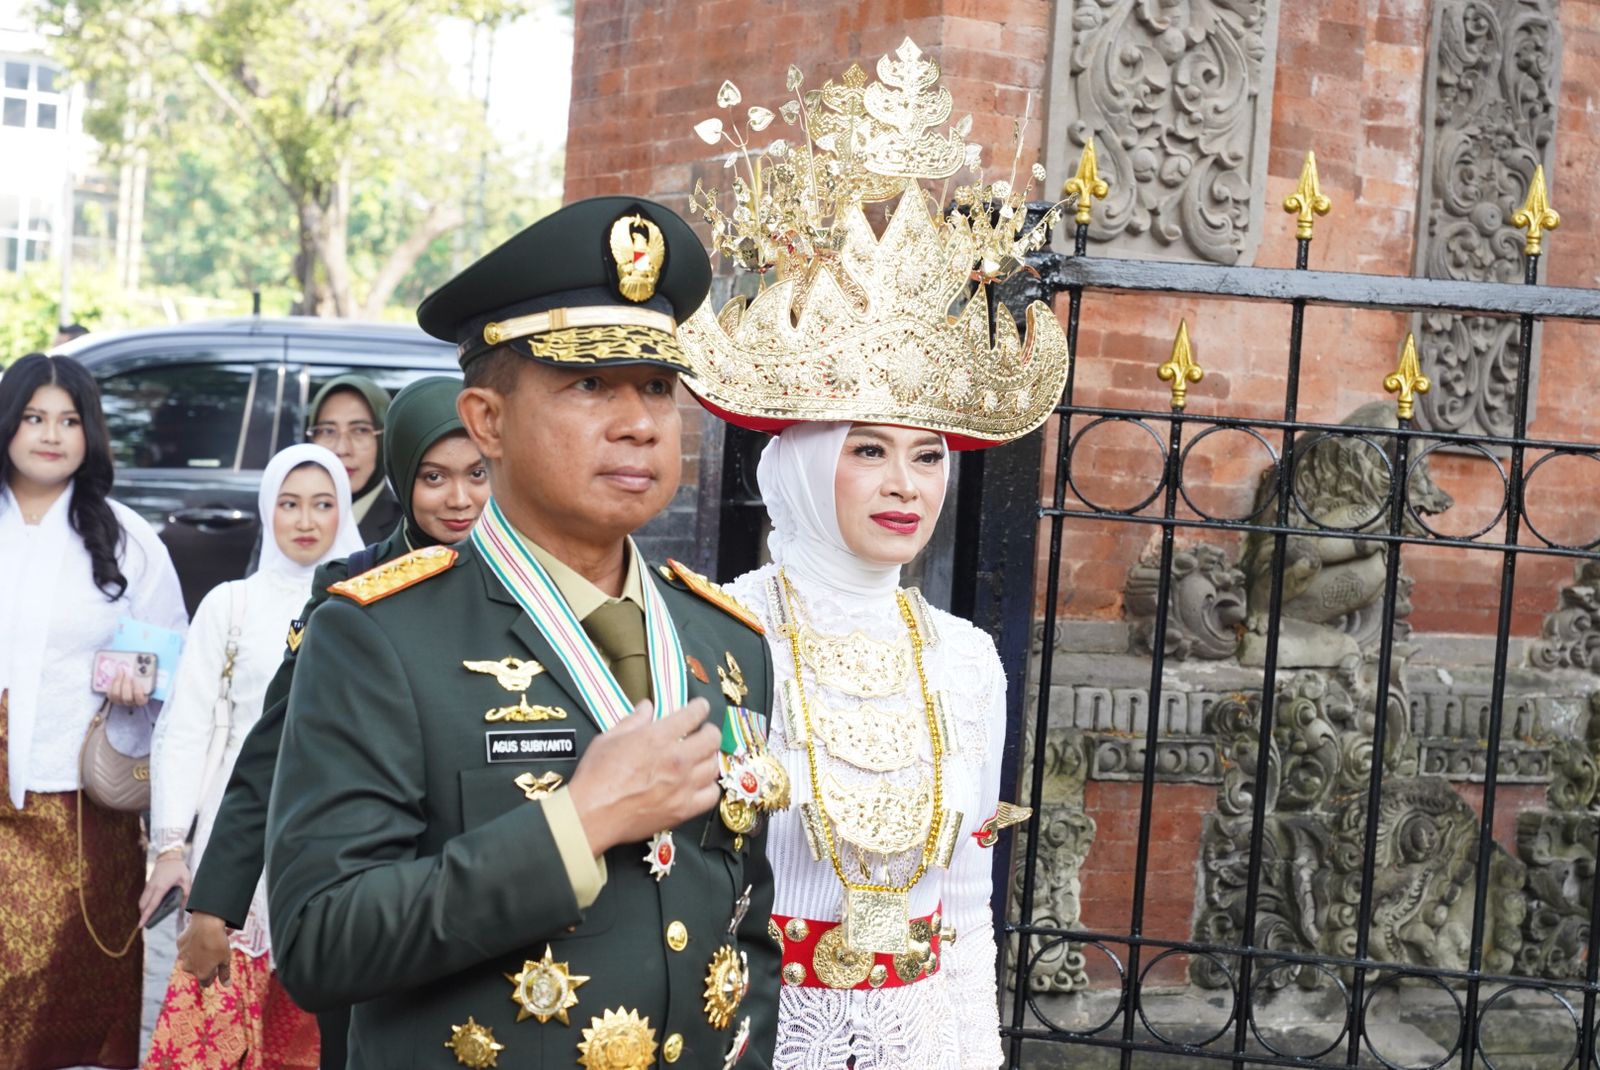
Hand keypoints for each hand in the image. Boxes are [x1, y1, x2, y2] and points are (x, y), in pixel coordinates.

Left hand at [107, 664, 152, 706]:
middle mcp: (131, 702)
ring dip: (118, 682)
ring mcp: (121, 701)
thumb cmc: (142, 681)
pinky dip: (111, 684)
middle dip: (126, 684)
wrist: (132, 685)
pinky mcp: (113, 698)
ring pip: (116, 695)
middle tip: (127, 673)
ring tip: (120, 671)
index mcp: (142, 699)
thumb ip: (145, 676)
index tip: (137, 680)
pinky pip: (109, 693)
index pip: (140, 699)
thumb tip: (145, 666)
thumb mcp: (146, 679)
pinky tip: (114, 676)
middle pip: (127, 697)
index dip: (138, 691)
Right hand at [138, 854, 190, 926]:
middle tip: (146, 924)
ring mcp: (149, 885)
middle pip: (143, 905)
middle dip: (143, 915)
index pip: (152, 905)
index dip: (146, 916)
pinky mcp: (148, 883)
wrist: (169, 856)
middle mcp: (152, 887)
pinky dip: (144, 903)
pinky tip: (150, 907)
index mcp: (161, 887)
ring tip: (148, 917)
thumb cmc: (178, 868)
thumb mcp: (186, 879)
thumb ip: (186, 893)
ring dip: (143, 909)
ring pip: (142, 901)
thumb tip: (185, 906)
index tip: (141, 925)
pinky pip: (144, 896)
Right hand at [177, 912, 232, 986]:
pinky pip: (187, 946)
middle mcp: (188, 968)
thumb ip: (225, 973)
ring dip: (199, 953)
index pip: (205, 983)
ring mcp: (182, 956)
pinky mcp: (179, 944)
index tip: (218, 967)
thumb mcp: (226, 959)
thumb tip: (227, 985)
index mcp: (201, 974)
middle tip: (215, 952)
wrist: (206, 923)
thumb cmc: (218, 942)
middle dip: (206, 964)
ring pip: (191, 958)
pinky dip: (193, 943)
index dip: (213, 976)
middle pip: (198, 970)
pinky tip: (201, 935)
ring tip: (210, 942)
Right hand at [567, 697, 720, 855]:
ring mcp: (683, 786)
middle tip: (703, 732)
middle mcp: (676, 760)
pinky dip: (709, 787)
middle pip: (712, 738)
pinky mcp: (683, 810)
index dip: (700, 707)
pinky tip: (700, 784)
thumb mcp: (609, 738)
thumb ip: (633, 721)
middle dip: (710, 731)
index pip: (693, 714)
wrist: (592, 815)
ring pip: (714, 766)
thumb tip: (646, 707)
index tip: (700, 707)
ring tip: (701, 758)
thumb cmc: (596, 777)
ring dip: (709, 758)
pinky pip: (711, 795)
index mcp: (658, 738)